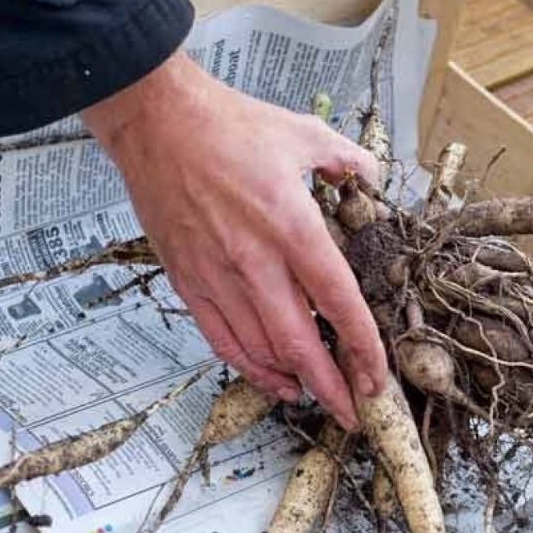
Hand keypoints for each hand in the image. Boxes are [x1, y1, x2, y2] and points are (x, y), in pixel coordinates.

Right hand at [82, 52, 385, 430]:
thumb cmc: (229, 126)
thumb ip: (348, 162)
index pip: (338, 301)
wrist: (156, 121)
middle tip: (353, 412)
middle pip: (299, 342)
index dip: (362, 346)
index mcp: (292, 225)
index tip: (376, 376)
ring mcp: (217, 275)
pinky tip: (274, 381)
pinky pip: (221, 339)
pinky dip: (250, 368)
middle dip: (331, 385)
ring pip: (260, 349)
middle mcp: (255, 260)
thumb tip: (374, 181)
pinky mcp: (188, 281)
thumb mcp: (303, 133)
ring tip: (319, 396)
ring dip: (294, 380)